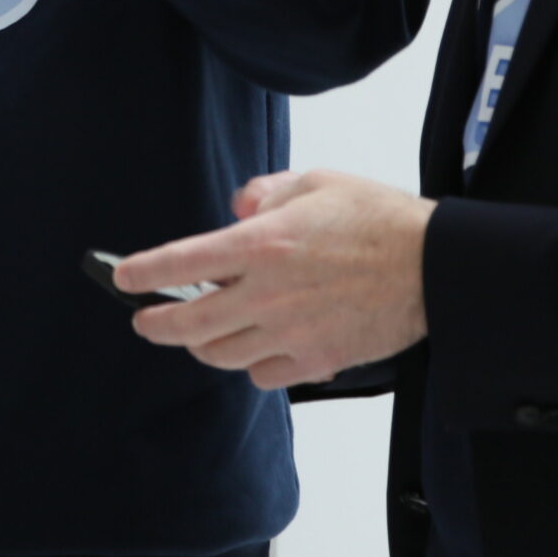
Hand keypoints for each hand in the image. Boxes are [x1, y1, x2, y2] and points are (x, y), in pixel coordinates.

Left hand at [116, 170, 436, 388]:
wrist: (433, 267)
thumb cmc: (378, 218)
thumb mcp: (316, 181)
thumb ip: (265, 194)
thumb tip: (238, 209)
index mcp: (262, 244)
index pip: (182, 263)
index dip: (143, 273)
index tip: (124, 279)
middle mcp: (268, 293)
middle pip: (189, 324)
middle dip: (156, 325)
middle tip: (144, 321)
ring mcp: (291, 333)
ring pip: (221, 355)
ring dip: (201, 346)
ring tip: (197, 335)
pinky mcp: (317, 361)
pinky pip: (263, 374)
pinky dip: (250, 364)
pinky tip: (254, 348)